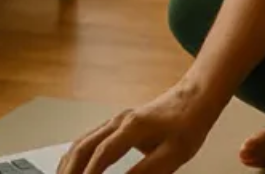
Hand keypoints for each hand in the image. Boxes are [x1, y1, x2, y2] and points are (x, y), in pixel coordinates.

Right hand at [56, 76, 222, 173]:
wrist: (196, 97)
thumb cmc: (189, 123)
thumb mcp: (175, 153)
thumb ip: (148, 171)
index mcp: (133, 127)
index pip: (102, 155)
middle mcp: (119, 121)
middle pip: (83, 148)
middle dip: (70, 172)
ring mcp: (116, 120)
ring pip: (82, 142)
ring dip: (69, 164)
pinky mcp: (117, 124)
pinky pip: (88, 139)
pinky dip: (76, 155)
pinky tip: (72, 168)